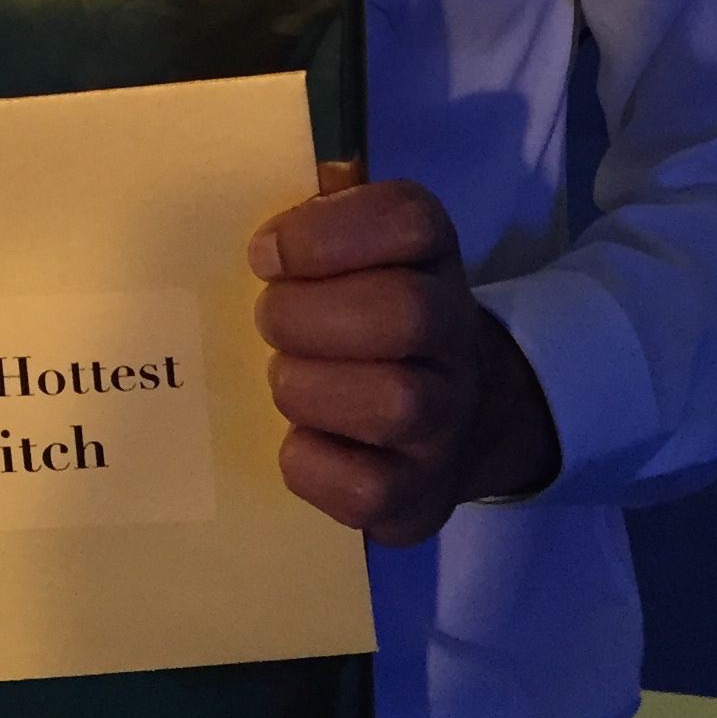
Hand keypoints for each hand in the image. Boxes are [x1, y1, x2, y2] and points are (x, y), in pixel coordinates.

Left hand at [250, 175, 559, 542]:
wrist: (446, 417)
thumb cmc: (363, 314)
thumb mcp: (350, 253)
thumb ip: (308, 227)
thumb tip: (262, 247)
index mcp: (431, 256)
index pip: (408, 221)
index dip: (328, 233)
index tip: (266, 254)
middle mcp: (454, 335)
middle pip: (406, 312)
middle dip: (307, 316)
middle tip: (269, 320)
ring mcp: (446, 422)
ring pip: (392, 403)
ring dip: (308, 388)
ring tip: (284, 378)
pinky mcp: (420, 496)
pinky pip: (365, 489)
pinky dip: (311, 464)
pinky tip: (300, 441)